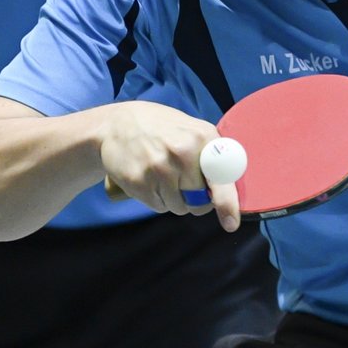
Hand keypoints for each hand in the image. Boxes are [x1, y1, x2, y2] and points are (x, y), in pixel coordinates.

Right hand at [99, 101, 240, 229]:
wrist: (116, 124)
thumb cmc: (161, 129)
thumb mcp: (191, 129)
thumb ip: (211, 155)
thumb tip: (231, 186)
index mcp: (201, 137)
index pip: (221, 175)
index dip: (227, 202)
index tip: (231, 223)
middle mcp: (182, 153)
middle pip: (200, 201)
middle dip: (196, 200)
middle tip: (185, 183)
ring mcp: (159, 168)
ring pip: (179, 207)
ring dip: (175, 200)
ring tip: (163, 175)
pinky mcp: (139, 182)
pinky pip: (159, 207)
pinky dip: (157, 199)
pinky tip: (150, 179)